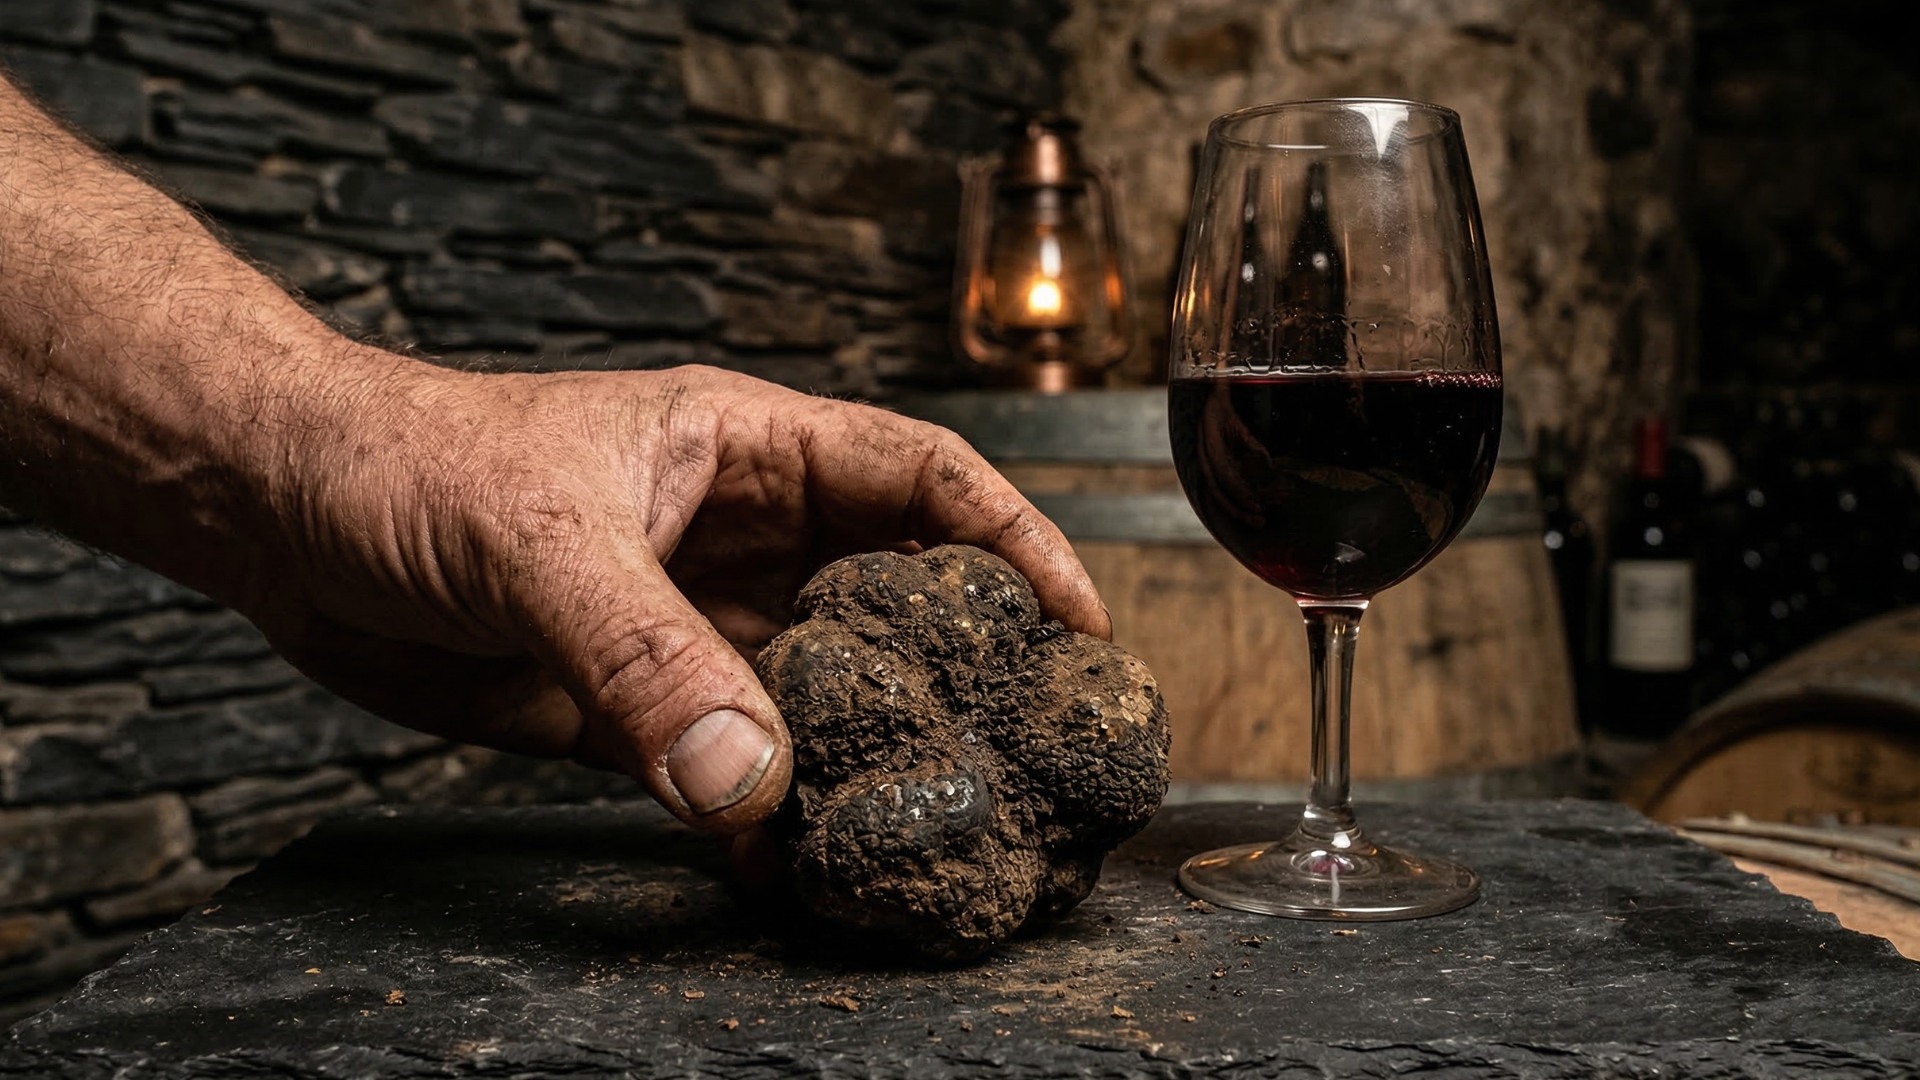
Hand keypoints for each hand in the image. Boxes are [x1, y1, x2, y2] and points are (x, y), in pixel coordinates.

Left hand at [238, 359, 1109, 834]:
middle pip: (895, 597)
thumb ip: (644, 654)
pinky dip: (769, 816)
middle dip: (968, 663)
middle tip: (1035, 748)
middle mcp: (737, 540)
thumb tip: (752, 775)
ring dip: (873, 754)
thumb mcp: (538, 542)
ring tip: (938, 823)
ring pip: (822, 694)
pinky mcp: (636, 706)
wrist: (279, 518)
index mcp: (746, 453)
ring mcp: (692, 626)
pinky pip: (733, 765)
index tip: (1077, 624)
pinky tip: (794, 868)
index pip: (921, 480)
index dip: (1011, 541)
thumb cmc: (406, 463)